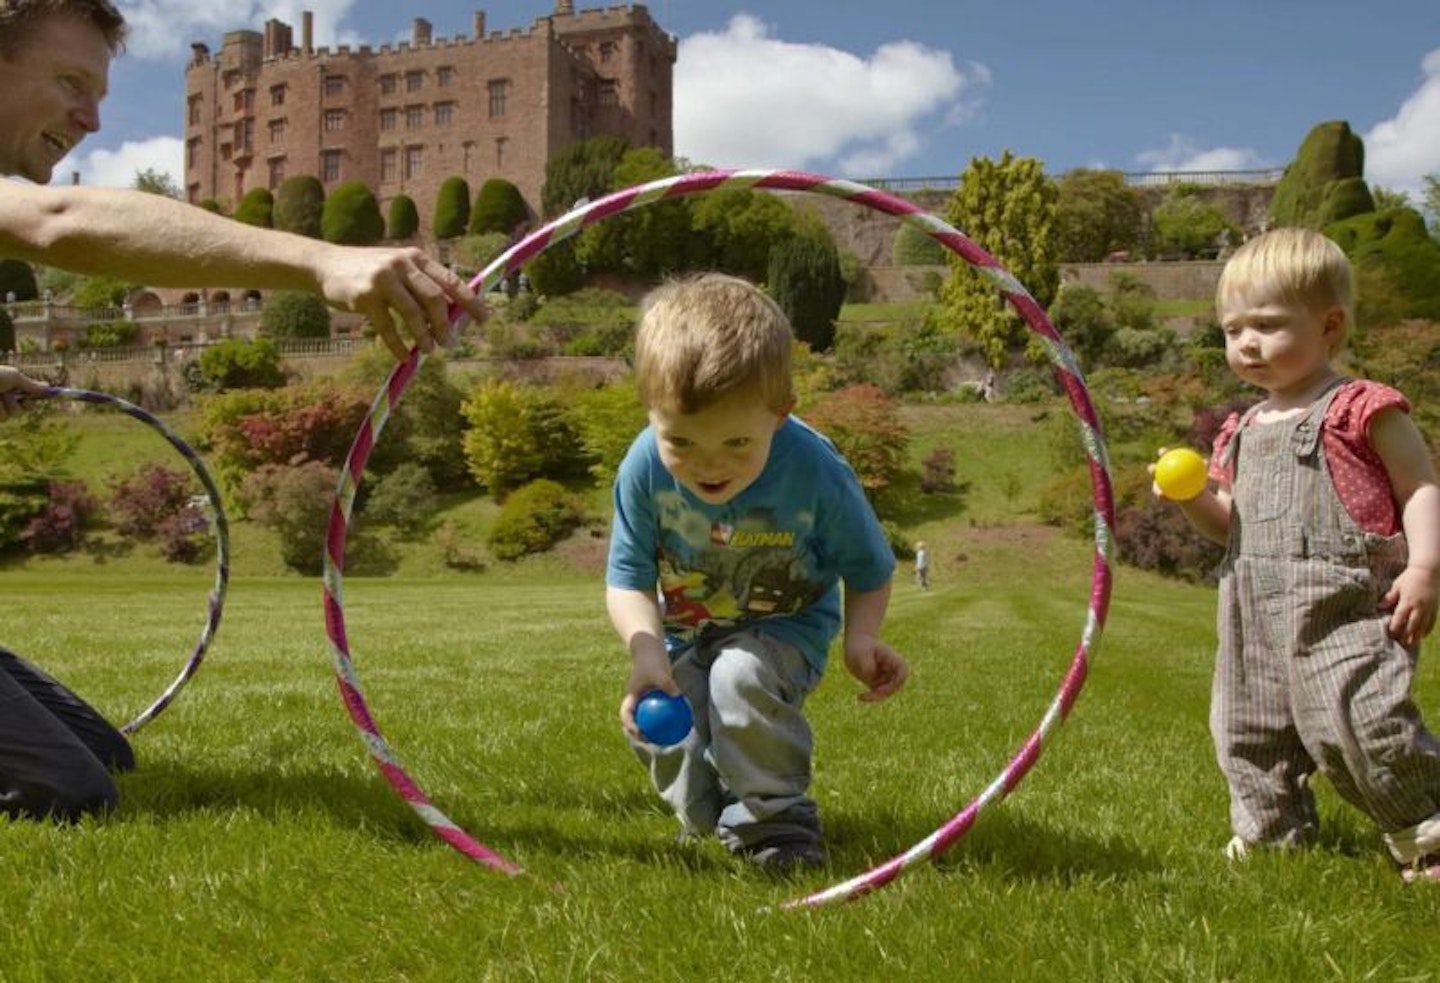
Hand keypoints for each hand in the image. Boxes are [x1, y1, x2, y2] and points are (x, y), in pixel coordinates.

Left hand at [0, 366, 47, 420]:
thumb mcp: (15, 377)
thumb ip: (31, 384)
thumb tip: (49, 387)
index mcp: (13, 385)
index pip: (31, 393)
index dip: (40, 395)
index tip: (53, 394)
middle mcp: (7, 396)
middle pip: (27, 407)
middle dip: (25, 403)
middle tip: (20, 396)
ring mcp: (1, 407)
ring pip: (15, 413)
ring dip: (9, 404)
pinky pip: (4, 418)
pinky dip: (0, 409)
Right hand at [317, 246, 486, 360]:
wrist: (326, 264)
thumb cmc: (371, 271)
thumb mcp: (400, 269)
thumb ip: (424, 285)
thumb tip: (454, 314)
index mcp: (417, 258)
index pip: (451, 280)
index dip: (470, 301)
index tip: (484, 319)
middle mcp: (402, 265)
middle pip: (434, 299)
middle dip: (445, 324)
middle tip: (450, 342)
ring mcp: (382, 280)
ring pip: (413, 313)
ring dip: (425, 336)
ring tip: (430, 350)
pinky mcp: (364, 297)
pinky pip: (388, 327)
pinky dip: (398, 345)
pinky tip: (405, 356)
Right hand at [618, 659, 678, 740]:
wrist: (650, 650)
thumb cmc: (652, 660)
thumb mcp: (658, 671)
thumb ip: (666, 683)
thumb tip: (677, 695)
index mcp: (631, 696)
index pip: (626, 714)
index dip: (629, 725)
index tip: (639, 733)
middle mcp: (636, 700)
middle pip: (634, 720)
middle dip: (639, 734)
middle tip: (652, 742)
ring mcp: (644, 699)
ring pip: (646, 717)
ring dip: (653, 728)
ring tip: (666, 738)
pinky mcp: (654, 696)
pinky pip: (659, 709)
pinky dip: (666, 716)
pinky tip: (680, 721)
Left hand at [843, 631, 908, 702]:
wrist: (856, 643)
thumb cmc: (860, 646)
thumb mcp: (861, 653)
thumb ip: (867, 666)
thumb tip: (871, 678)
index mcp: (894, 660)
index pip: (902, 674)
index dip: (895, 683)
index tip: (880, 687)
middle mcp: (892, 670)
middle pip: (894, 687)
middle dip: (882, 694)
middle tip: (867, 696)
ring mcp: (886, 677)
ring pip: (886, 693)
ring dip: (875, 696)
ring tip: (861, 696)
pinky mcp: (878, 683)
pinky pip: (877, 694)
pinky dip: (870, 696)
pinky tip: (860, 696)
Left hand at [1382, 565, 1439, 647]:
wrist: (1429, 571)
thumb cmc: (1410, 577)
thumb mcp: (1397, 585)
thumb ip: (1390, 597)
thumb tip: (1380, 606)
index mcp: (1407, 601)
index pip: (1400, 617)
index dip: (1395, 626)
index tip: (1391, 634)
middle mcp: (1419, 606)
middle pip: (1412, 624)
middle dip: (1407, 634)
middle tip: (1402, 643)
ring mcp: (1428, 608)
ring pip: (1423, 625)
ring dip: (1417, 635)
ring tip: (1412, 643)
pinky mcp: (1435, 608)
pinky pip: (1432, 621)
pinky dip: (1428, 629)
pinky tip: (1424, 635)